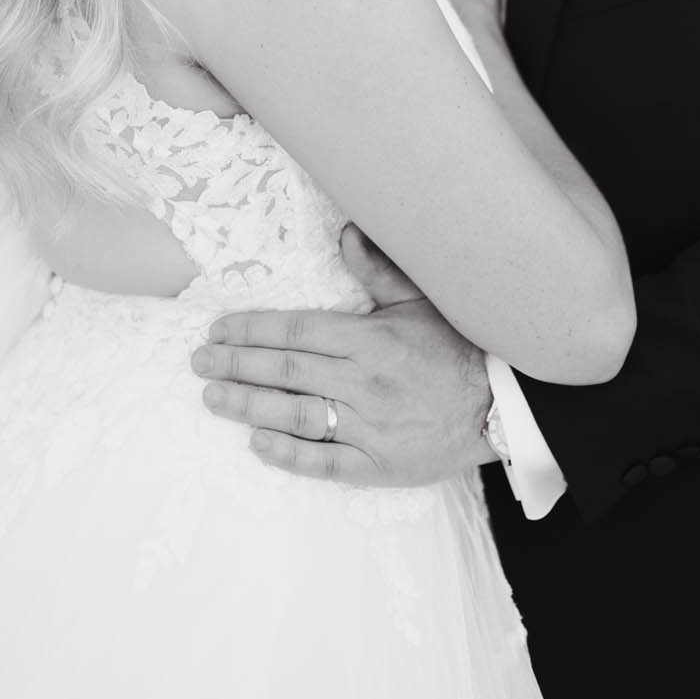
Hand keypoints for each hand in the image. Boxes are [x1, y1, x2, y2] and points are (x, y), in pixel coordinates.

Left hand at [190, 224, 496, 484]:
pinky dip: (288, 454)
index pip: (296, 331)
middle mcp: (365, 382)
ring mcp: (371, 426)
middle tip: (199, 361)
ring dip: (248, 406)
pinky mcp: (378, 464)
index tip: (218, 329)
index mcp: (371, 339)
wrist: (501, 405)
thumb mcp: (419, 299)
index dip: (252, 330)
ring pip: (296, 415)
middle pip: (285, 371)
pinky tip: (257, 442)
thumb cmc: (457, 347)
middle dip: (235, 364)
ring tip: (213, 396)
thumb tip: (344, 234)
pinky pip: (324, 462)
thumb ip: (377, 268)